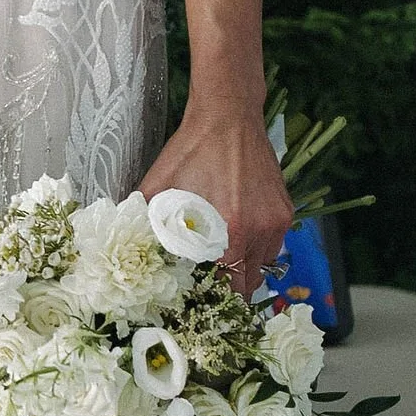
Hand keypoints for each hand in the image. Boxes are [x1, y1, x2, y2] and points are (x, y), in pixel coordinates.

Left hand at [139, 104, 293, 300]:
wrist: (228, 115)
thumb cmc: (191, 149)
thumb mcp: (159, 187)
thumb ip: (145, 221)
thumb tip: (130, 248)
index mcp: (231, 231)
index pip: (231, 287)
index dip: (216, 299)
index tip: (202, 300)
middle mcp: (260, 230)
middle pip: (250, 281)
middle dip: (230, 288)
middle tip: (210, 287)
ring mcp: (277, 220)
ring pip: (264, 264)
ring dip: (245, 269)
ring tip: (223, 263)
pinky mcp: (285, 209)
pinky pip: (274, 244)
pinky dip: (257, 248)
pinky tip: (238, 238)